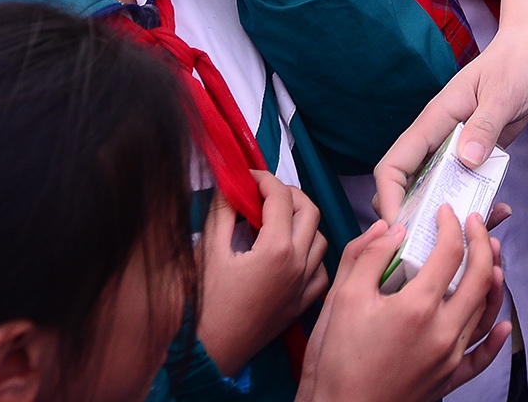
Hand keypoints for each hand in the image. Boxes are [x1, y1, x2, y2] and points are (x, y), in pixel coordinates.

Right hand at [193, 173, 330, 376]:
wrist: (212, 350)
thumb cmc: (206, 302)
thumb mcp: (209, 251)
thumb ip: (221, 212)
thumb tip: (228, 184)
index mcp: (276, 249)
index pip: (281, 198)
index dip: (264, 179)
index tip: (248, 176)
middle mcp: (298, 264)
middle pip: (309, 211)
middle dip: (289, 194)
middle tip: (264, 192)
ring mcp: (304, 286)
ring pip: (321, 238)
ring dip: (303, 222)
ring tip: (278, 219)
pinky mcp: (303, 304)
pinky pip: (321, 271)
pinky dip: (312, 256)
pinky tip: (293, 254)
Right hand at [296, 211, 508, 401]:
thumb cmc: (336, 360)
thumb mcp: (342, 299)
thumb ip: (367, 256)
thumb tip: (391, 228)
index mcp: (417, 307)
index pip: (450, 253)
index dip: (451, 225)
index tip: (446, 212)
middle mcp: (443, 331)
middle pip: (480, 277)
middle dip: (483, 243)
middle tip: (475, 223)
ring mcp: (450, 358)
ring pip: (486, 312)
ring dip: (493, 280)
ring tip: (493, 257)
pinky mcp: (449, 379)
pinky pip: (482, 357)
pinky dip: (496, 338)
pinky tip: (504, 324)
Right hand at [373, 29, 527, 221]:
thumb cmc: (515, 65)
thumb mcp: (504, 94)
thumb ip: (485, 126)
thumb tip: (465, 160)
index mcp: (435, 120)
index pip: (394, 164)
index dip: (389, 198)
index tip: (400, 229)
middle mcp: (438, 139)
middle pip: (408, 186)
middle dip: (415, 218)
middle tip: (438, 248)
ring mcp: (455, 149)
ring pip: (438, 192)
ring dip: (450, 216)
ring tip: (477, 232)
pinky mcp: (474, 156)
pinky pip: (466, 187)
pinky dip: (476, 203)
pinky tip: (500, 211)